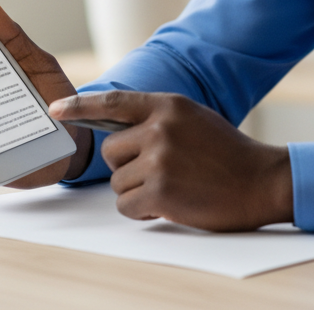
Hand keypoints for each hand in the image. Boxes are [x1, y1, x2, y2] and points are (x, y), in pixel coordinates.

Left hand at [49, 90, 292, 230]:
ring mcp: (160, 159)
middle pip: (110, 152)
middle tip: (157, 171)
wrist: (259, 180)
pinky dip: (142, 211)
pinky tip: (168, 203)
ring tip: (171, 186)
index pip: (113, 102)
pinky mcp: (160, 190)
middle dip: (126, 167)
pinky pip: (126, 206)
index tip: (55, 110)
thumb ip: (157, 119)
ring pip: (117, 182)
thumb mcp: (192, 119)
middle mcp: (160, 128)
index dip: (80, 106)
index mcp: (168, 105)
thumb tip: (116, 129)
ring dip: (137, 191)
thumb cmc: (225, 152)